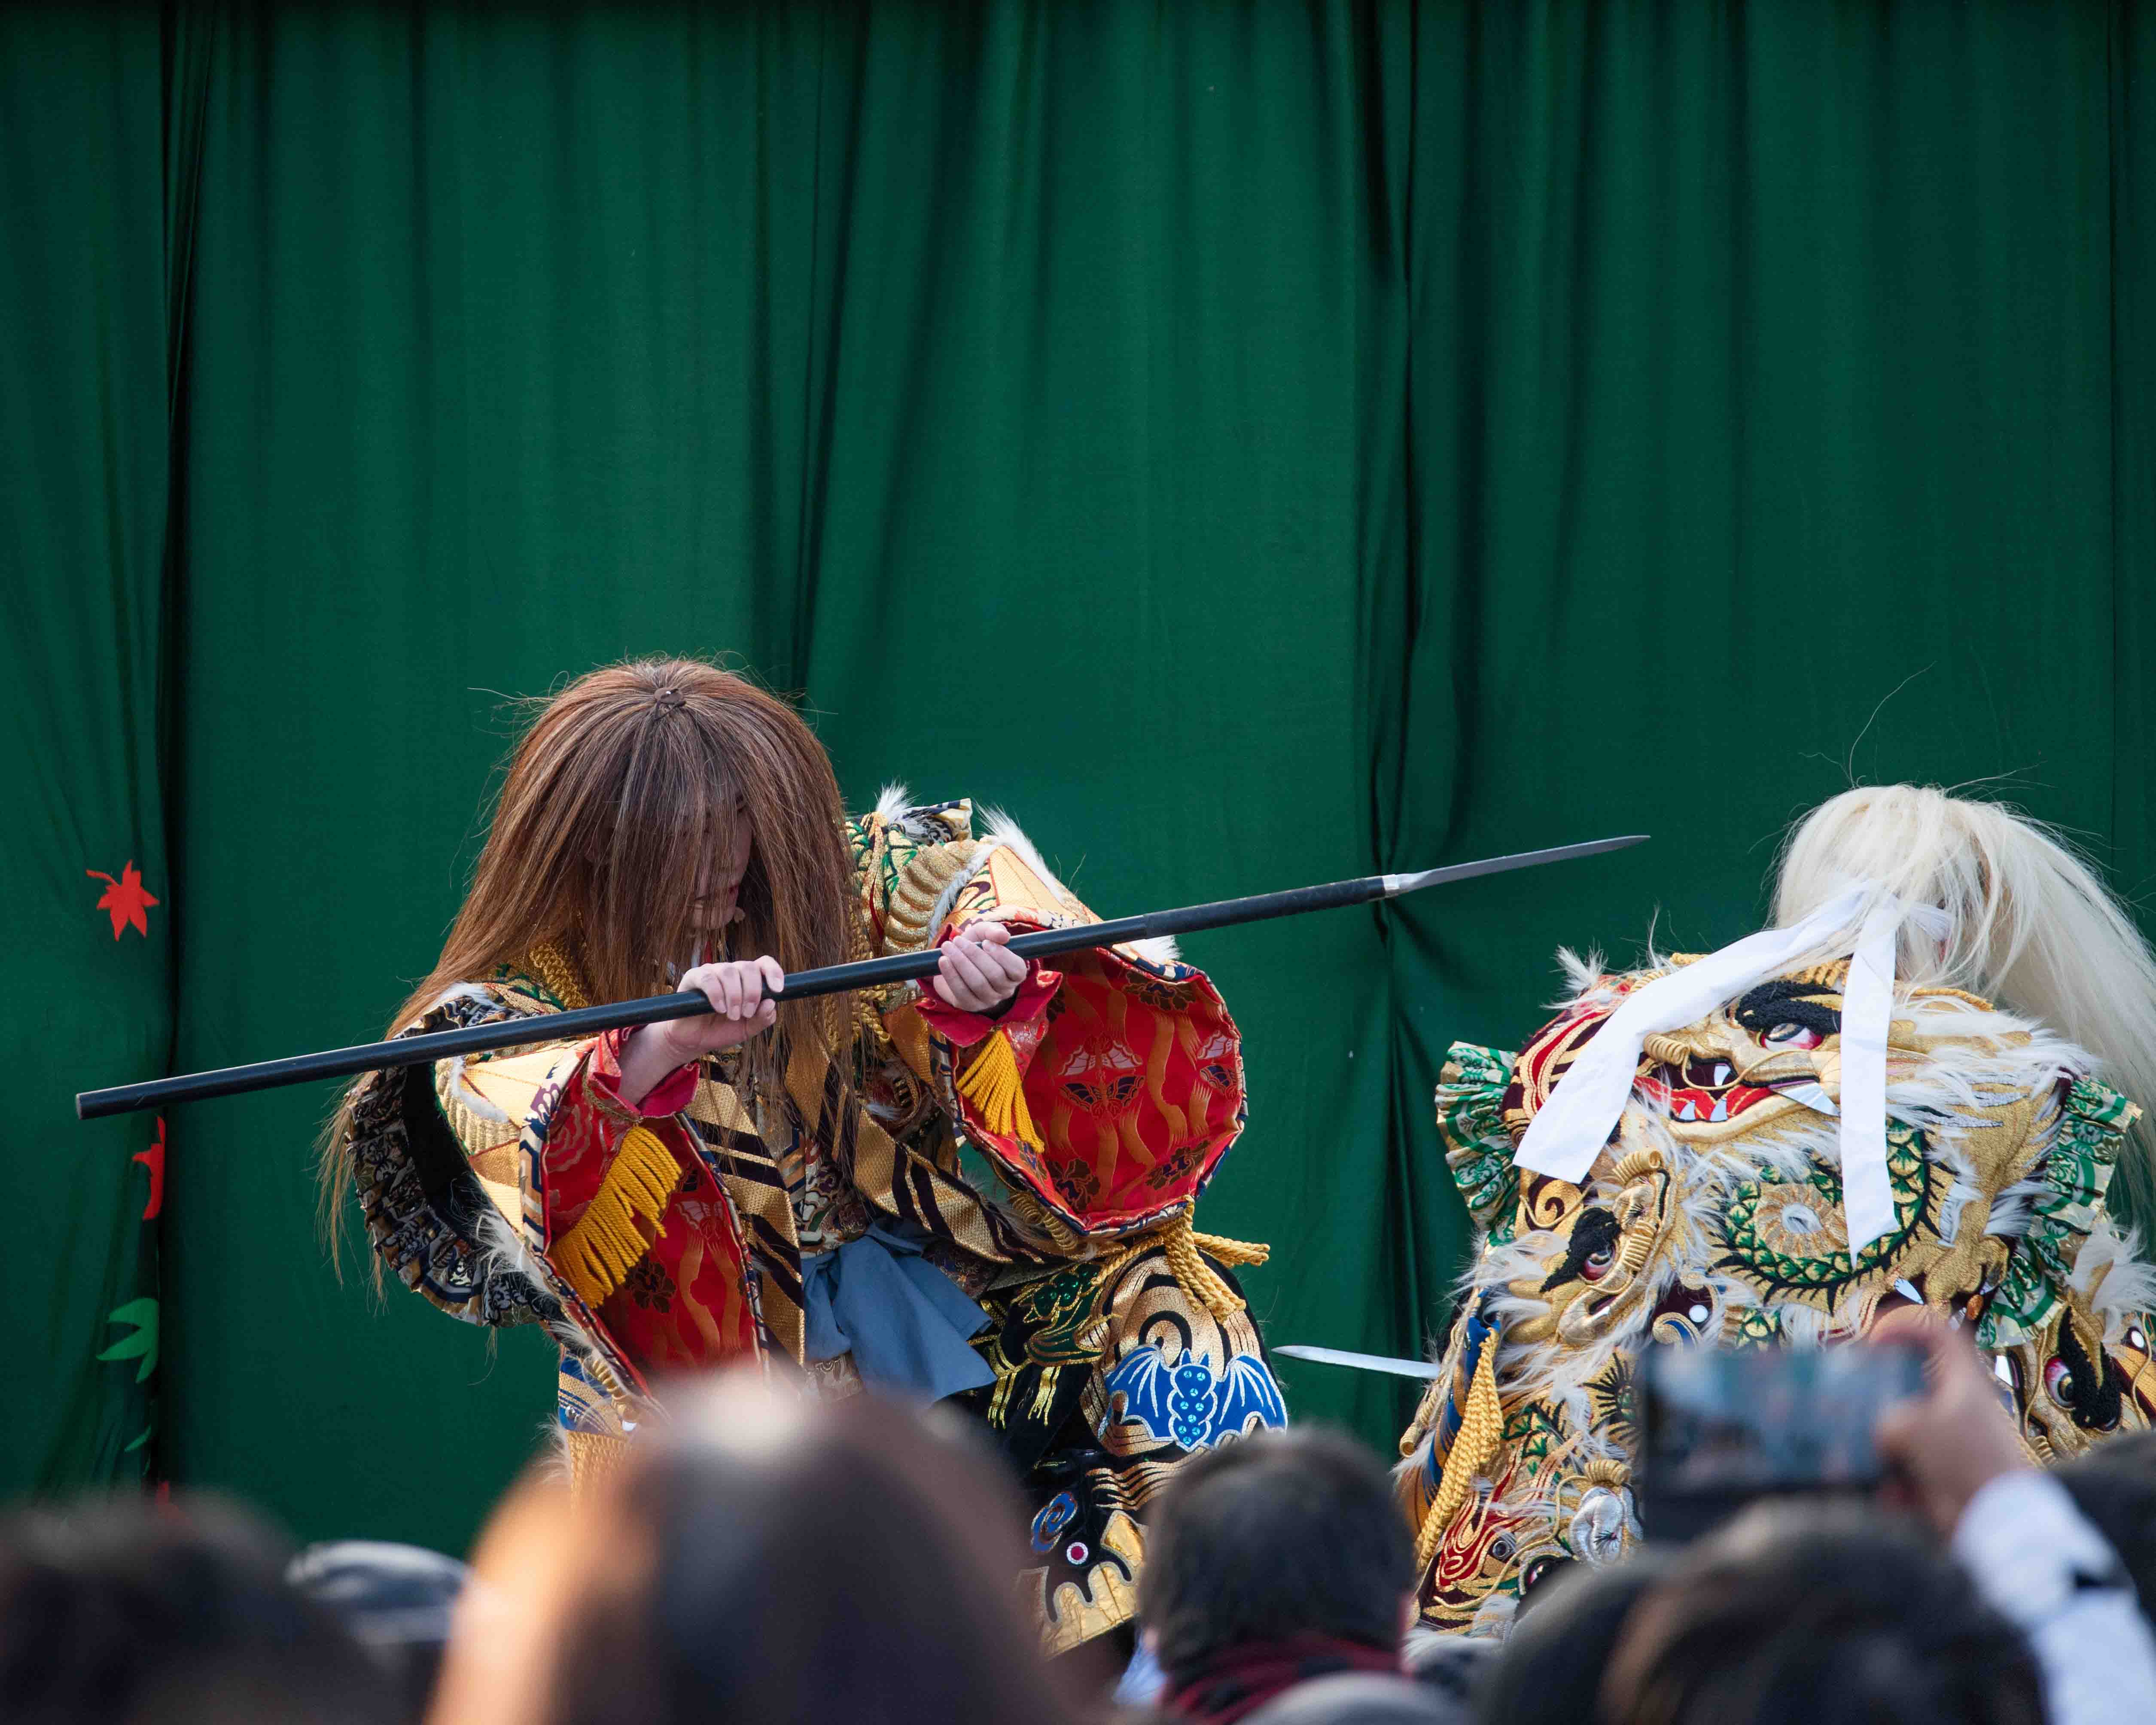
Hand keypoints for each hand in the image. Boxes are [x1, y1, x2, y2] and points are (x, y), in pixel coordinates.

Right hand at [616, 956, 782, 1106]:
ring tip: (732, 1015)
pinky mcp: (694, 977)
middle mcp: (731, 972)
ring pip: (729, 971)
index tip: (777, 990)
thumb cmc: (722, 1030)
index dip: (774, 972)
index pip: (764, 963)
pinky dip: (717, 994)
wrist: (694, 1040)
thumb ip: (763, 1018)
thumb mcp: (748, 1029)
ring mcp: (712, 972)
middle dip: (752, 992)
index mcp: (747, 980)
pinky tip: (719, 1009)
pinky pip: (708, 977)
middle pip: (748, 967)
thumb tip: (771, 1003)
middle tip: (747, 1013)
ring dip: (735, 996)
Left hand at [932, 920, 1028, 1013]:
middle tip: (957, 940)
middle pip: (995, 975)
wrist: (956, 960)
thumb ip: (994, 931)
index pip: (1017, 969)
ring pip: (978, 983)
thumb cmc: (976, 946)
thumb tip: (1003, 936)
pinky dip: (951, 975)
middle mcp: (1005, 990)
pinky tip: (943, 961)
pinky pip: (961, 991)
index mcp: (1015, 973)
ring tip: (947, 947)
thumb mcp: (984, 933)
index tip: (985, 942)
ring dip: (960, 962)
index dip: (1002, 955)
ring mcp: (989, 1000)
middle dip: (974, 955)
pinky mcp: (970, 1005)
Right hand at [1873, 1309, 2029, 1538]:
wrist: (2000, 1523)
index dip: (1905, 1326)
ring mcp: (1953, 1443)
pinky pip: (1909, 1470)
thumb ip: (1885, 1421)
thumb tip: (1877, 1436)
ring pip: (1904, 1430)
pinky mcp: (1947, 1475)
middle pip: (1913, 1383)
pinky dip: (1896, 1483)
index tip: (1874, 1341)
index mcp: (1962, 1382)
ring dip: (1881, 1444)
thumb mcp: (1911, 1428)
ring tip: (1863, 1457)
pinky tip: (1891, 1497)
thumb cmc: (1963, 1461)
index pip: (1937, 1332)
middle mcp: (1959, 1407)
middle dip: (1879, 1392)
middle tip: (1853, 1397)